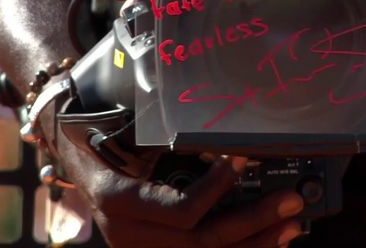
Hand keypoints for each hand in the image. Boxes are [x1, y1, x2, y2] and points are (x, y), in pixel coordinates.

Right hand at [38, 98, 303, 247]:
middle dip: (253, 222)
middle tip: (292, 202)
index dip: (218, 189)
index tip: (244, 160)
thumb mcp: (122, 130)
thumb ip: (163, 136)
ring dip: (255, 244)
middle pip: (202, 242)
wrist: (73, 157)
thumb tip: (220, 131)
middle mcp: (130, 235)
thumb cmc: (100, 136)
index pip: (180, 211)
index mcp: (120, 201)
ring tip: (291, 227)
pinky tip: (266, 241)